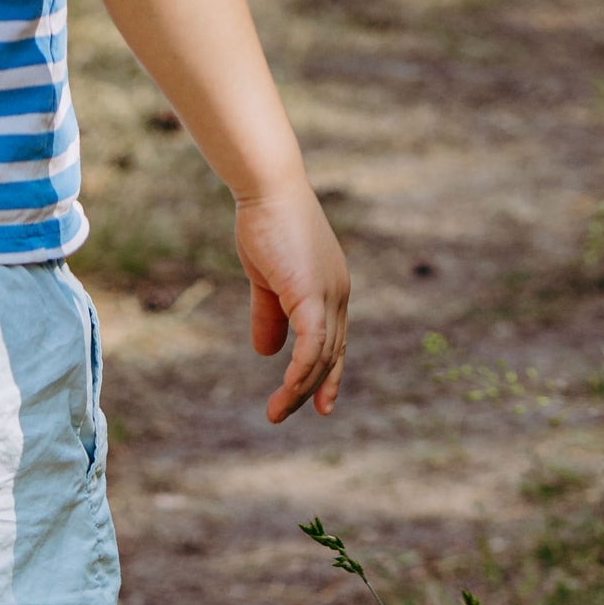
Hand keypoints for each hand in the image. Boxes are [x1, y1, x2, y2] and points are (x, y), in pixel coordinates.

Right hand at [234, 179, 348, 421]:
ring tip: (275, 413)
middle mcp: (338, 294)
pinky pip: (312, 345)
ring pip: (322, 357)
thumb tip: (267, 353)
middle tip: (281, 415)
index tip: (322, 406)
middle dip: (311, 391)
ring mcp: (329, 294)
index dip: (329, 376)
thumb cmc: (265, 225)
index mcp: (330, 290)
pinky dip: (300, 372)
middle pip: (331, 356)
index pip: (336, 342)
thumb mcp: (265, 280)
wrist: (267, 189)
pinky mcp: (312, 294)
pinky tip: (286, 390)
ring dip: (299, 390)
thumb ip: (268, 317)